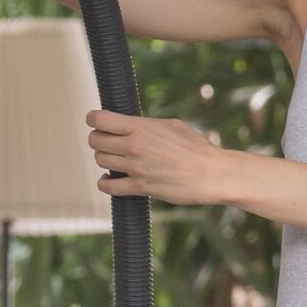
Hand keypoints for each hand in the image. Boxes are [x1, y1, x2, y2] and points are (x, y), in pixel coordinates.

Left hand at [87, 111, 231, 206]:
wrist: (212, 173)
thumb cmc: (197, 148)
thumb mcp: (172, 126)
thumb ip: (148, 125)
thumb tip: (132, 125)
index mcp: (141, 127)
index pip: (100, 119)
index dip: (94, 119)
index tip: (96, 121)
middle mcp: (134, 146)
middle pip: (95, 140)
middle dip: (99, 139)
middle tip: (107, 141)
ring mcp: (136, 168)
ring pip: (100, 161)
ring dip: (104, 159)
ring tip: (115, 159)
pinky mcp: (140, 187)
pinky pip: (109, 187)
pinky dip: (105, 183)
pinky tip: (110, 179)